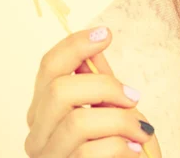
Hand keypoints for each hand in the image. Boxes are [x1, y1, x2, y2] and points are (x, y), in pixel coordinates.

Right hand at [24, 27, 161, 157]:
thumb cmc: (118, 147)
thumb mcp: (110, 106)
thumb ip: (98, 79)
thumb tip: (95, 39)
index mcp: (45, 109)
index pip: (48, 66)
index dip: (75, 45)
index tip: (105, 33)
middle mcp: (38, 134)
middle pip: (58, 90)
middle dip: (104, 86)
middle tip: (133, 96)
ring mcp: (48, 157)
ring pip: (77, 122)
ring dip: (120, 121)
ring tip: (142, 131)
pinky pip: (89, 153)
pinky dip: (120, 147)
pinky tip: (134, 149)